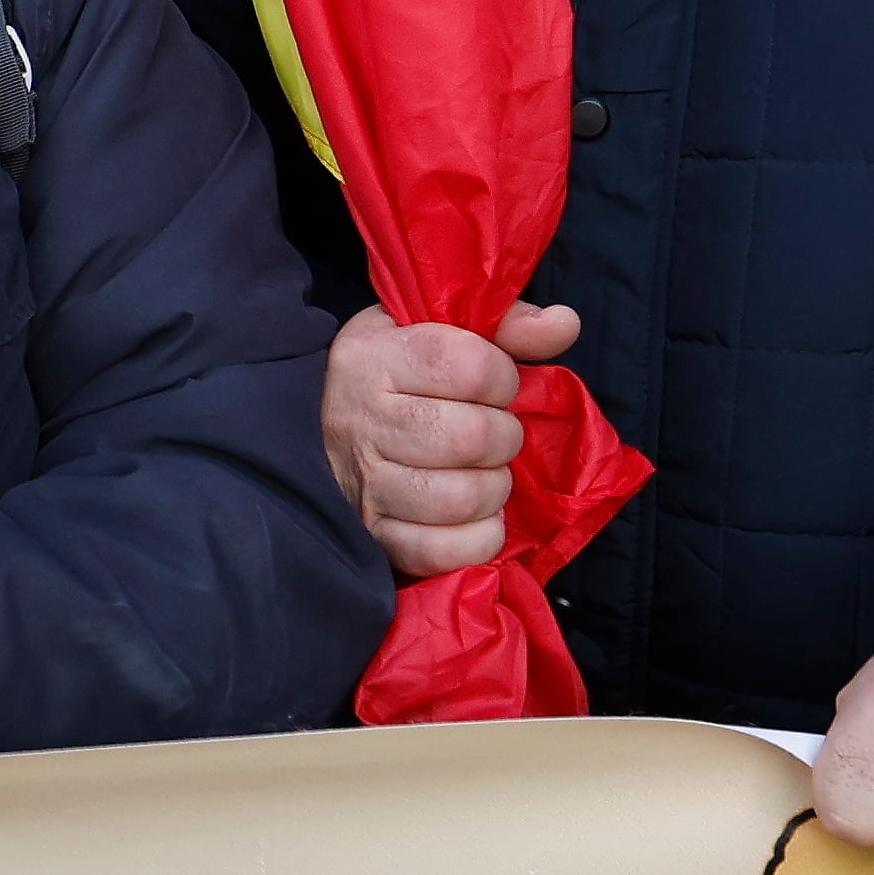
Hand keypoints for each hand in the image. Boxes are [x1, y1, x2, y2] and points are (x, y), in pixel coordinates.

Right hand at [320, 300, 578, 575]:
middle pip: (474, 437)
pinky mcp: (374, 537)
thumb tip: (565, 323)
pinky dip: (477, 538)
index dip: (504, 378)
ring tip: (481, 473)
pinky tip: (474, 515)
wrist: (308, 426)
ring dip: (493, 488)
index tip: (494, 384)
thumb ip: (504, 323)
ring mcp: (366, 485)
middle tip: (492, 433)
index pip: (471, 366)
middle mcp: (365, 421)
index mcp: (378, 359)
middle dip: (504, 437)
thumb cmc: (388, 373)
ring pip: (463, 498)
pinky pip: (443, 551)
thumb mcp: (431, 327)